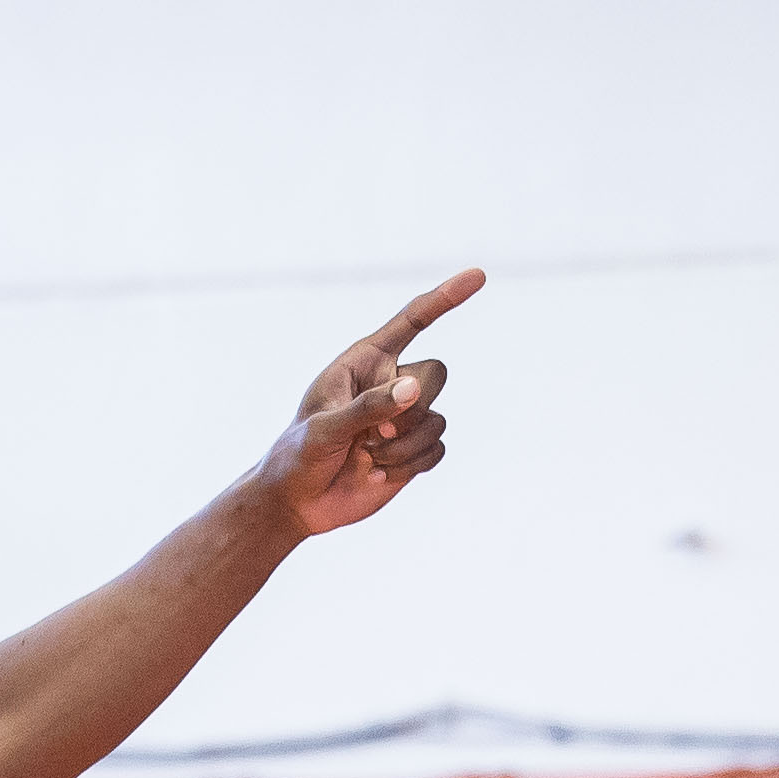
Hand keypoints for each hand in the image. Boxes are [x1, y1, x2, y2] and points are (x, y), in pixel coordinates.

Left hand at [258, 270, 482, 537]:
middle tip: (370, 434)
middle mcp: (391, 383)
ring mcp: (405, 418)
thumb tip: (413, 388)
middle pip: (435, 375)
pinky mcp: (414, 451)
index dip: (445, 298)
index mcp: (366, 360)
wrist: (300, 501)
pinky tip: (377, 473)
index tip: (478, 276)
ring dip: (402, 447)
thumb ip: (369, 405)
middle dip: (409, 408)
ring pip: (436, 420)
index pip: (413, 320)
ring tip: (365, 457)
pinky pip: (437, 449)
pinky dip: (410, 465)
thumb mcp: (326, 427)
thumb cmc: (301, 454)